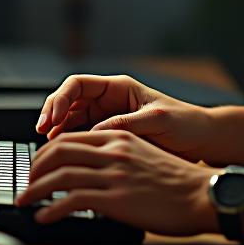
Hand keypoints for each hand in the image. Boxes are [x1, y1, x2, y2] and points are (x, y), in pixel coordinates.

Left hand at [15, 129, 216, 235]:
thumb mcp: (144, 155)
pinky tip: (44, 217)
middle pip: (59, 151)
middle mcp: (114, 151)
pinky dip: (52, 209)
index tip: (37, 165)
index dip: (47, 151)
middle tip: (24, 183)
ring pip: (60, 175)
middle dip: (34, 168)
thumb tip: (94, 169)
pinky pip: (72, 201)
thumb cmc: (177, 181)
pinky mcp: (116, 199)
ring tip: (24, 202)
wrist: (200, 194)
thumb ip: (118, 157)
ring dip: (35, 190)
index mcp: (120, 138)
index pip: (71, 137)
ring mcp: (114, 174)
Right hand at [36, 74, 214, 161]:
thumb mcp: (158, 120)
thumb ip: (128, 124)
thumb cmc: (185, 123)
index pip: (78, 85)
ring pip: (70, 121)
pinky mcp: (109, 139)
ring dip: (57, 133)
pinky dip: (69, 146)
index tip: (51, 118)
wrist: (201, 141)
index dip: (60, 99)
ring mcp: (107, 120)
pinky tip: (64, 159)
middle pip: (68, 102)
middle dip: (51, 115)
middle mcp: (109, 101)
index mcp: (119, 88)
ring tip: (48, 149)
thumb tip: (96, 131)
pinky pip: (81, 139)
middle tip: (42, 135)